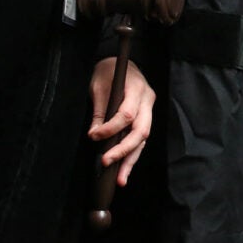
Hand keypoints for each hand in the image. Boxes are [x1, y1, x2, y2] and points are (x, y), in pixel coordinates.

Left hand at [88, 58, 154, 184]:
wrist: (119, 63)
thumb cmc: (108, 72)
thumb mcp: (99, 87)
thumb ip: (99, 111)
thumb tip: (94, 136)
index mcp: (137, 89)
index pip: (127, 114)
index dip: (110, 128)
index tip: (93, 137)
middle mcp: (148, 101)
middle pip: (141, 130)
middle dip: (124, 149)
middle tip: (106, 162)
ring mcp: (149, 110)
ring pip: (143, 139)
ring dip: (131, 160)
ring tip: (120, 179)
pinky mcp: (144, 119)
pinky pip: (140, 140)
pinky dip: (132, 155)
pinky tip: (124, 170)